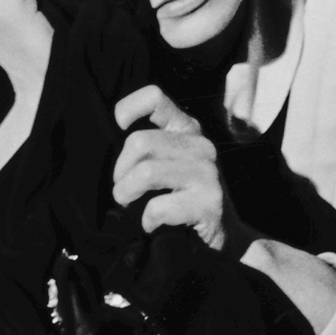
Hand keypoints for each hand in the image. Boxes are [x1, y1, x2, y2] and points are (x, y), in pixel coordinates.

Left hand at [112, 85, 256, 254]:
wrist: (228, 236)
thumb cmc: (186, 196)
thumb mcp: (171, 162)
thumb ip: (149, 146)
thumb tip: (107, 139)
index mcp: (186, 129)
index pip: (155, 98)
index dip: (128, 109)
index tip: (119, 129)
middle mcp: (200, 145)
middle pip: (139, 142)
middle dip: (120, 171)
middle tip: (122, 189)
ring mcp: (207, 173)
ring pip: (146, 172)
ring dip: (127, 193)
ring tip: (129, 204)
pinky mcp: (209, 203)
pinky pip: (159, 206)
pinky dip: (147, 219)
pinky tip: (152, 223)